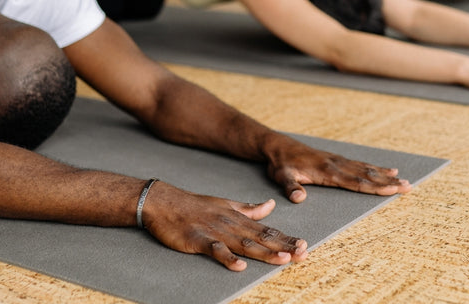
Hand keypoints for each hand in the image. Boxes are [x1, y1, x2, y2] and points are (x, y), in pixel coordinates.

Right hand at [141, 182, 307, 270]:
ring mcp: (215, 232)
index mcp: (238, 218)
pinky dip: (227, 258)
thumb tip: (271, 206)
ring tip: (282, 259)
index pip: (267, 230)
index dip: (285, 238)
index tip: (304, 245)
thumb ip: (249, 209)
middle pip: (261, 238)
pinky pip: (215, 250)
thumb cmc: (195, 206)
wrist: (164, 202)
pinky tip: (239, 266)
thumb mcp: (226, 205)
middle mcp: (231, 225)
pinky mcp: (198, 239)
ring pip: (243, 244)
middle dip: (282, 246)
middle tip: (302, 253)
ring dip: (263, 252)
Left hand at [263, 142, 411, 202]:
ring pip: (367, 169)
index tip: (392, 189)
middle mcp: (337, 165)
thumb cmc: (281, 163)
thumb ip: (291, 187)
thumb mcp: (282, 176)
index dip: (375, 187)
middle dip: (388, 182)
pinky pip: (360, 164)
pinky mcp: (337, 159)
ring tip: (404, 180)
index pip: (356, 182)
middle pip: (367, 175)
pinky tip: (387, 170)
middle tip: (408, 187)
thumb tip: (299, 198)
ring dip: (386, 175)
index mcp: (327, 171)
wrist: (278, 146)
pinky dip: (375, 168)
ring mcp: (338, 161)